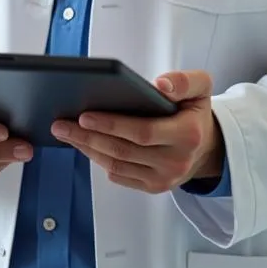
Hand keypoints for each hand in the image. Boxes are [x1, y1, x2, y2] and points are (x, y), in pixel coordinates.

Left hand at [50, 70, 224, 193]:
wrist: (205, 146)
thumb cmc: (194, 112)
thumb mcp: (200, 88)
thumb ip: (184, 81)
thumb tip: (161, 85)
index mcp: (187, 134)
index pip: (143, 132)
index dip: (112, 124)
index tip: (85, 115)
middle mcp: (176, 161)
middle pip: (123, 150)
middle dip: (88, 136)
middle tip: (61, 123)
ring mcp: (163, 178)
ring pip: (117, 164)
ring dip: (87, 148)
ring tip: (64, 131)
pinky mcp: (152, 186)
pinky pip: (119, 175)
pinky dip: (97, 159)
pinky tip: (82, 143)